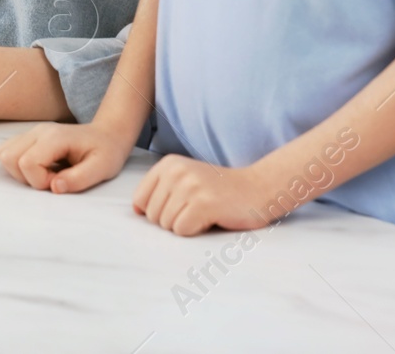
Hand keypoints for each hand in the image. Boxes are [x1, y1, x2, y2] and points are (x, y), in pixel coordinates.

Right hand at [0, 121, 134, 193]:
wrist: (107, 135)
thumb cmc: (106, 152)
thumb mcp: (102, 169)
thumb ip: (79, 179)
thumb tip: (54, 187)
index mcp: (55, 138)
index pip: (27, 163)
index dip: (39, 181)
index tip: (59, 181)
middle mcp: (38, 131)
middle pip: (8, 157)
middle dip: (26, 177)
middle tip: (51, 178)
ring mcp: (32, 132)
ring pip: (4, 153)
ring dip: (20, 172)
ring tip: (46, 174)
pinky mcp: (29, 137)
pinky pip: (8, 151)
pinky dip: (18, 165)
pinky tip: (40, 168)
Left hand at [131, 155, 276, 235]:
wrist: (258, 188)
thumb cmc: (219, 190)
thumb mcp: (185, 180)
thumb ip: (160, 191)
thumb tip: (136, 211)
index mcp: (168, 164)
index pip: (140, 200)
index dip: (157, 212)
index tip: (179, 206)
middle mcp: (176, 172)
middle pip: (153, 216)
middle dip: (173, 220)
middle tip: (197, 209)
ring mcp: (189, 186)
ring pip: (167, 225)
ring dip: (186, 225)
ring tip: (205, 212)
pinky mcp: (202, 204)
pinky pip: (182, 230)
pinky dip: (196, 231)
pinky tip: (211, 218)